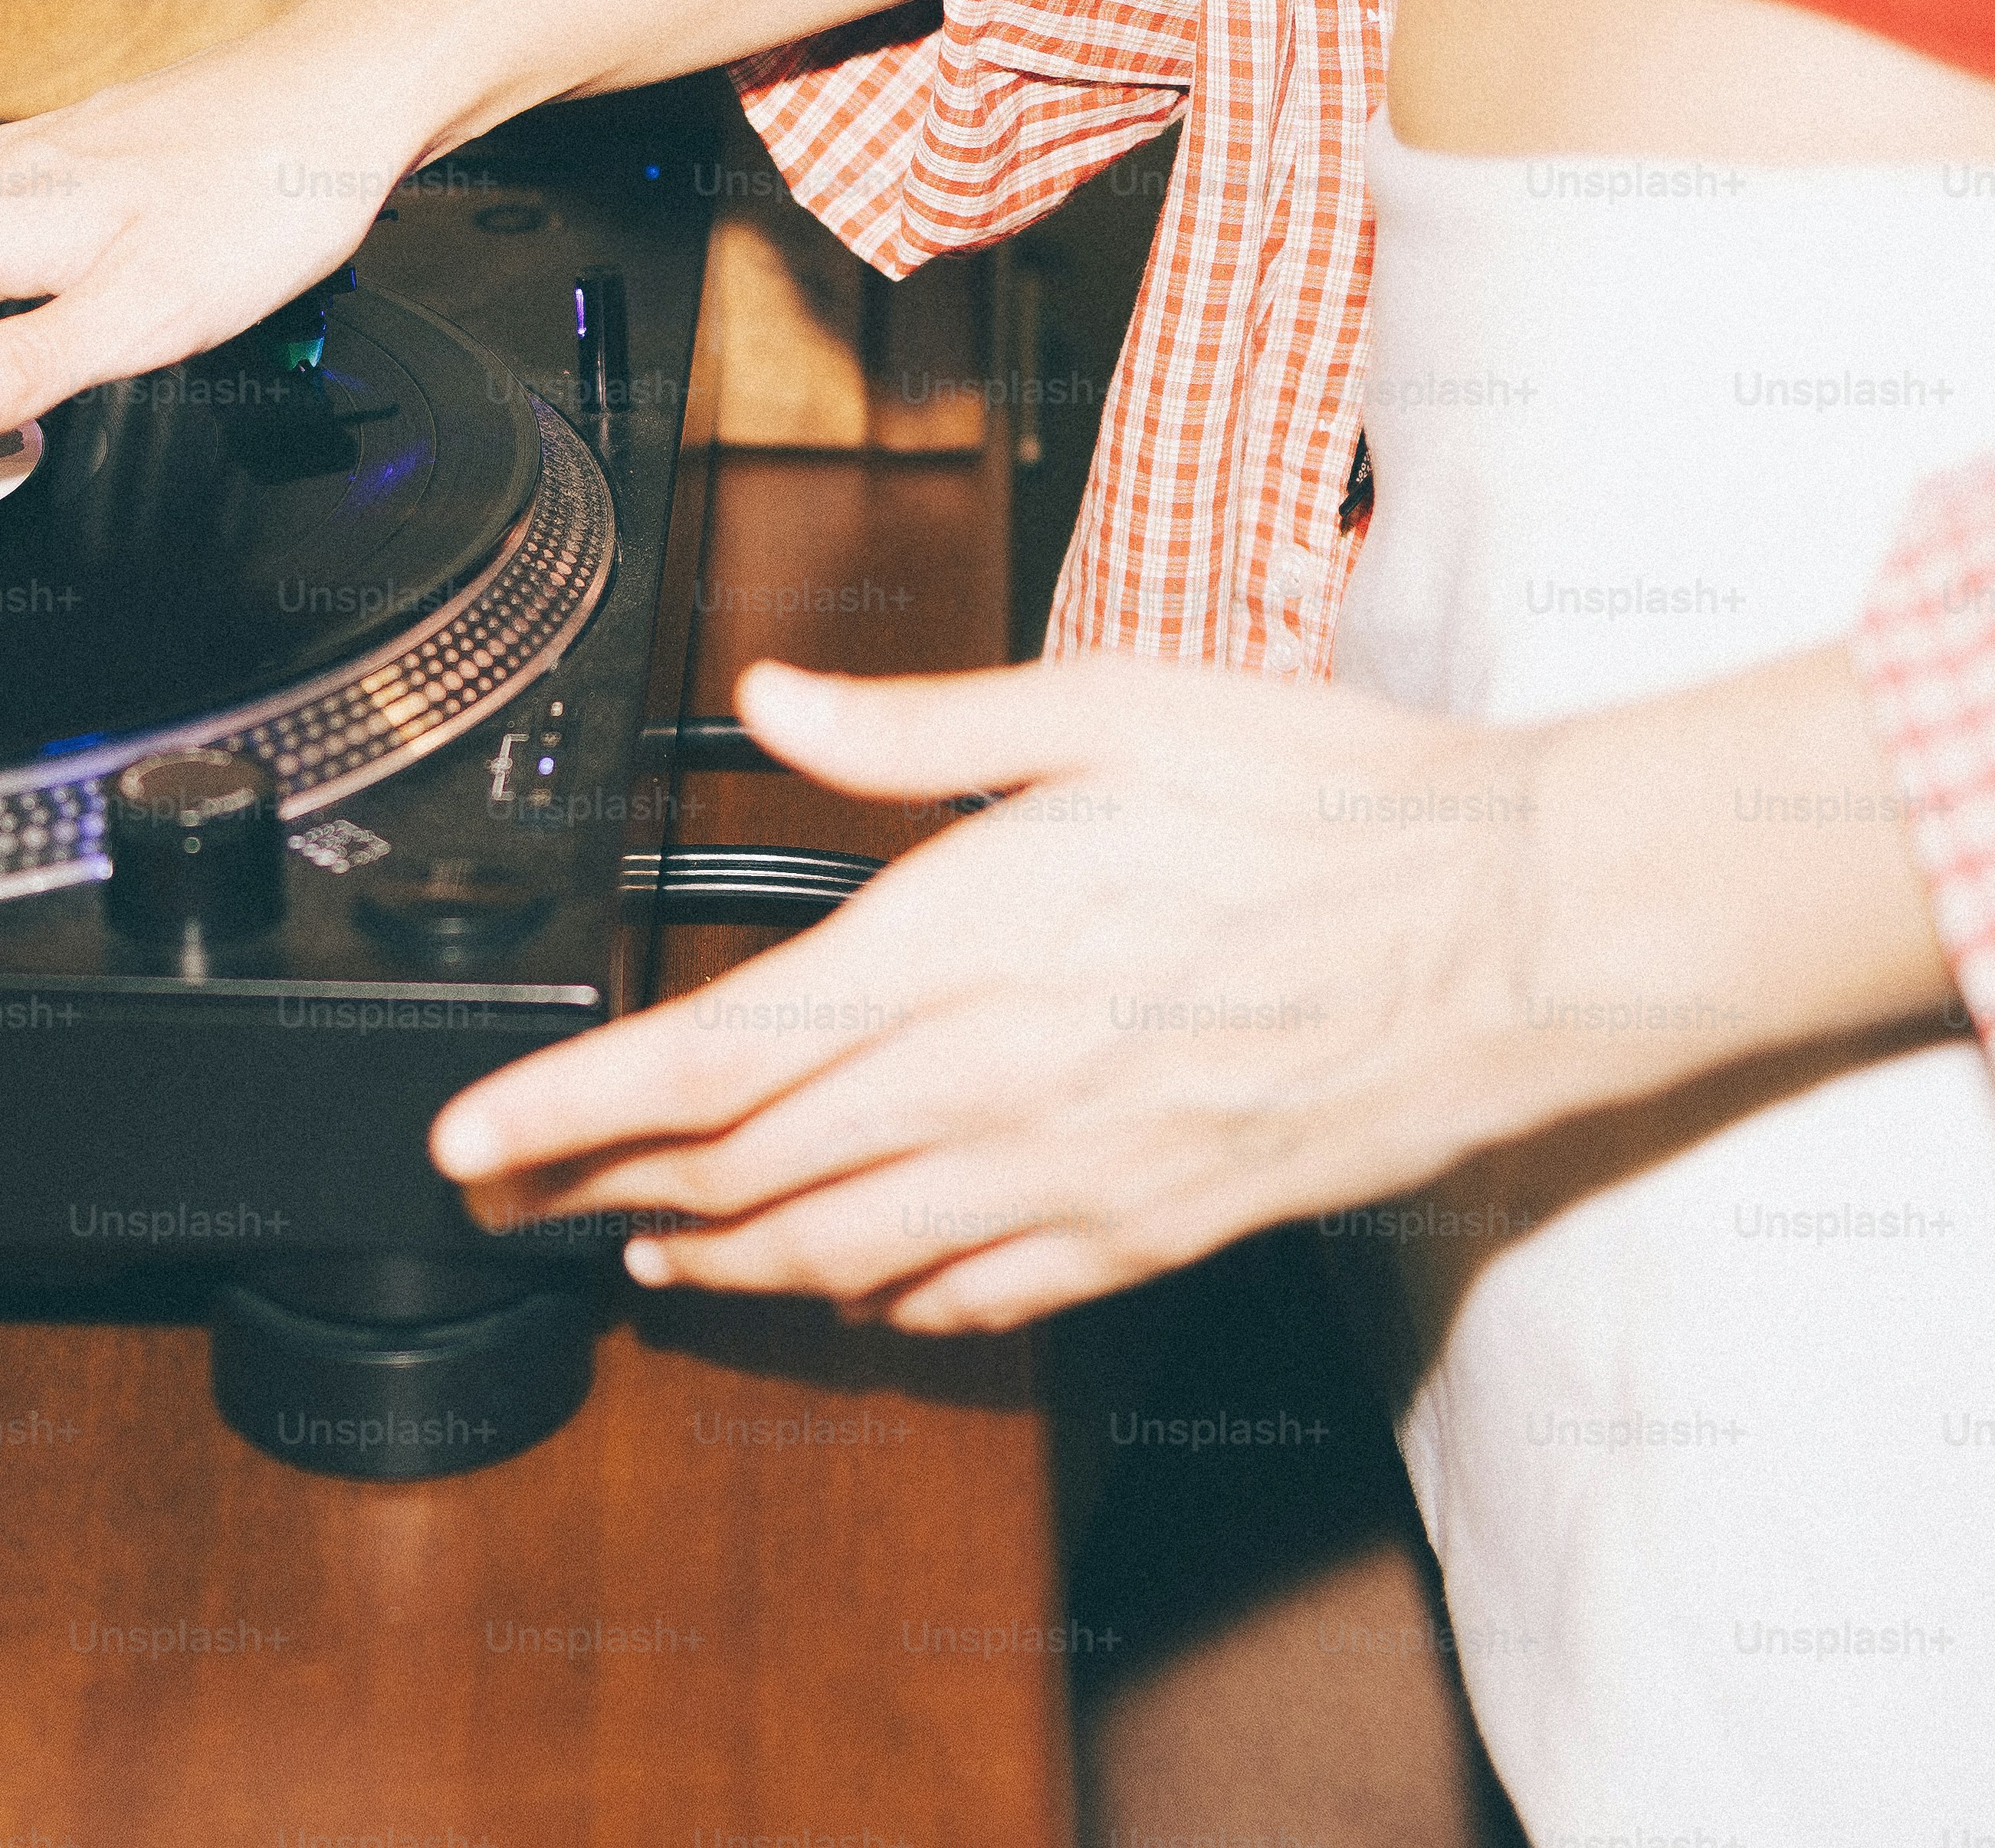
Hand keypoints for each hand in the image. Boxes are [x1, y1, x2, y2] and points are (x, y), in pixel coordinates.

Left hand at [428, 656, 1583, 1330]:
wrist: (1529, 927)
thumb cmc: (1330, 807)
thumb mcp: (1109, 709)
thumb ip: (918, 727)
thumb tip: (773, 695)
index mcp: (960, 952)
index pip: (707, 1058)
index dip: (564, 1108)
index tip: (465, 1139)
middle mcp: (996, 1087)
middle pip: (746, 1170)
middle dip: (598, 1186)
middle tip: (504, 1195)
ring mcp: (1076, 1176)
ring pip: (846, 1253)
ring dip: (725, 1254)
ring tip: (643, 1242)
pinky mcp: (1156, 1223)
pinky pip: (986, 1293)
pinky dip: (889, 1300)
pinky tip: (850, 1288)